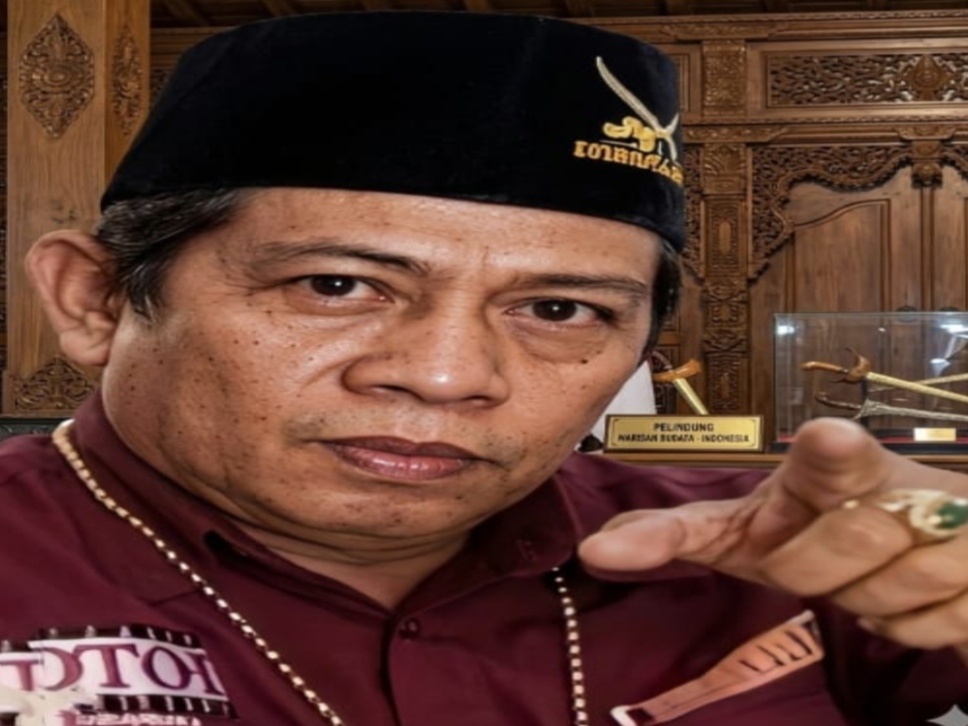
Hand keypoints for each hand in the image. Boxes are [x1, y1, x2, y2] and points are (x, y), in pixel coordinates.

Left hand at [578, 417, 967, 659]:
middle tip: (817, 556)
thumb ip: (685, 533)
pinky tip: (916, 591)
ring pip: (876, 605)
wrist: (939, 538)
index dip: (830, 457)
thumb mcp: (755, 526)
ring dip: (861, 602)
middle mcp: (899, 488)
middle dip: (805, 574)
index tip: (826, 442)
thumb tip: (597, 548)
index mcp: (837, 467)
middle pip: (822, 565)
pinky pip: (925, 631)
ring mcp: (953, 534)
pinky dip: (908, 625)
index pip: (833, 460)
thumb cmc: (822, 526)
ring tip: (868, 568)